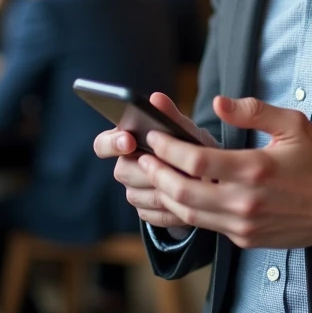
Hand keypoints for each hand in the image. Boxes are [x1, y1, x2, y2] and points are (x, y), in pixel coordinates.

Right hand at [94, 93, 217, 230]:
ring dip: (163, 189)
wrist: (208, 177)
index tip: (129, 140)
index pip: (102, 144)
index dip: (112, 143)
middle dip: (148, 169)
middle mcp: (124, 167)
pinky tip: (187, 201)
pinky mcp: (145, 212)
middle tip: (174, 166)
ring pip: (137, 195)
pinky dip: (170, 208)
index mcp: (126, 141)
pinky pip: (150, 214)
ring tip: (188, 182)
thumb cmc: (190, 146)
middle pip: (122, 171)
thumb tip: (156, 98)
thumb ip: (170, 115)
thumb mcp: (185, 130)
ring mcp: (133, 191)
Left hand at [138, 95, 311, 249]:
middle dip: (157, 174)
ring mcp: (243, 224)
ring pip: (189, 214)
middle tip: (144, 158)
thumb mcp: (293, 124)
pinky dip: (184, 212)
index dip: (169, 149)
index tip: (155, 136)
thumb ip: (253, 111)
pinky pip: (205, 226)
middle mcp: (245, 201)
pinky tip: (177, 196)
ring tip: (153, 176)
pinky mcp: (245, 238)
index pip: (197, 161)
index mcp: (256, 169)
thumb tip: (218, 102)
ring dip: (165, 195)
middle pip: (183, 192)